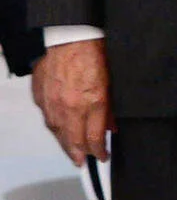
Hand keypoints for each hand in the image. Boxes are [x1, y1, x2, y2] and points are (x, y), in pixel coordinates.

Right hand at [32, 39, 111, 165]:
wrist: (70, 36)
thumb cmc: (93, 53)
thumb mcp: (111, 83)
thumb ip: (110, 109)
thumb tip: (111, 127)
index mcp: (92, 102)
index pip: (95, 138)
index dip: (100, 152)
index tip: (103, 156)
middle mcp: (71, 105)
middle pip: (74, 141)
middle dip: (81, 155)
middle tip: (84, 163)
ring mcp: (53, 101)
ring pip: (58, 132)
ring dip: (65, 145)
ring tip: (71, 153)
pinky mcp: (41, 94)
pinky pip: (47, 117)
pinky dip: (54, 126)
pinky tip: (58, 130)